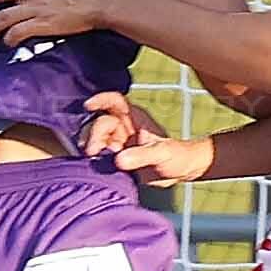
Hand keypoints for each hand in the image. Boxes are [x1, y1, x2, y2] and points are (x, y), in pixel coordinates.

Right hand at [83, 89, 215, 186]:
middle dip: (94, 136)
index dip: (100, 100)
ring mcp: (119, 142)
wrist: (182, 171)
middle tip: (93, 152)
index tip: (88, 106)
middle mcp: (124, 127)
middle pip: (101, 124)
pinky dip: (94, 159)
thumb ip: (142, 155)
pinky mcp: (117, 157)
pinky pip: (100, 154)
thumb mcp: (162, 153)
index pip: (114, 101)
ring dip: (92, 148)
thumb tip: (119, 160)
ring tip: (92, 160)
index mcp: (135, 117)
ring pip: (97, 140)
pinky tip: (92, 166)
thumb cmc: (178, 156)